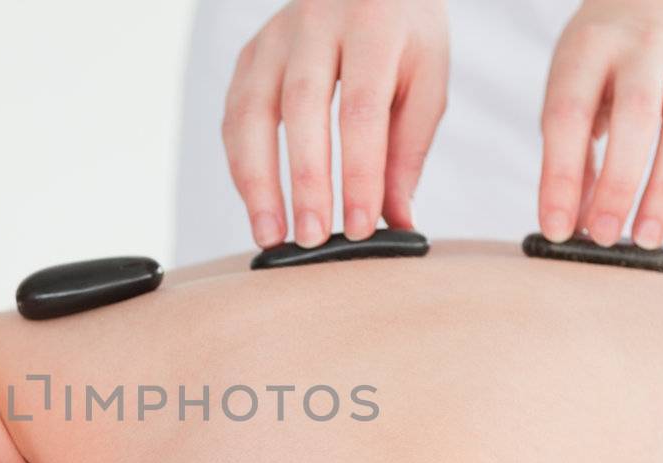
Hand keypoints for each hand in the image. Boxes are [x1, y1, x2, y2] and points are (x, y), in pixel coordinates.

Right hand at [223, 0, 449, 248]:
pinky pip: (235, 114)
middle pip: (302, 108)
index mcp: (373, 26)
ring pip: (252, 111)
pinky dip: (241, 163)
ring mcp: (274, 36)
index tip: (360, 228)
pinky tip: (255, 203)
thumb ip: (409, 150)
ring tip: (269, 234)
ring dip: (257, 180)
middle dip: (305, 181)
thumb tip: (396, 222)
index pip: (360, 110)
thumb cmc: (404, 35)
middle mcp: (316, 23)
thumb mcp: (427, 81)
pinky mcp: (249, 53)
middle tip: (310, 239)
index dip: (358, 174)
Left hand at [538, 0, 662, 248]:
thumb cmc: (602, 63)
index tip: (555, 228)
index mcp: (591, 48)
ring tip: (645, 238)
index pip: (570, 115)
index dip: (561, 176)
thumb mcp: (570, 88)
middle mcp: (645, 48)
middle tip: (603, 237)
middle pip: (635, 118)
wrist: (659, 0)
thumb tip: (571, 224)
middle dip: (618, 184)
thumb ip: (570, 152)